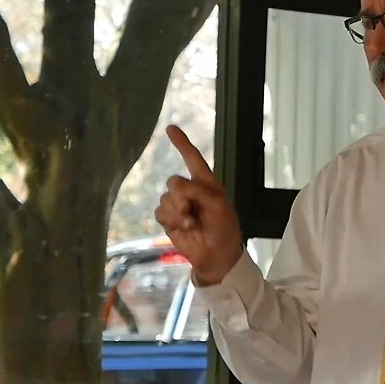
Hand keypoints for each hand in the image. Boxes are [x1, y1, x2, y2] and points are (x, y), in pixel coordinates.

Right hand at [155, 125, 242, 285]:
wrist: (216, 255)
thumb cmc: (224, 229)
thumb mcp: (219, 207)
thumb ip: (199, 192)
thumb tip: (176, 188)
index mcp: (206, 183)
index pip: (192, 158)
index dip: (182, 143)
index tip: (170, 128)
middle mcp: (190, 190)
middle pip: (174, 181)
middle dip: (181, 196)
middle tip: (192, 210)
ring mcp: (178, 205)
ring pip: (165, 198)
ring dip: (178, 212)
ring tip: (193, 223)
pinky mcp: (169, 219)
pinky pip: (160, 212)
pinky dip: (172, 219)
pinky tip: (185, 227)